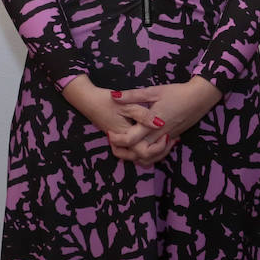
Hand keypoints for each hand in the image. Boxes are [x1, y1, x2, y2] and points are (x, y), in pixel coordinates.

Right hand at [62, 75, 176, 167]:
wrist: (88, 101)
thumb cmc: (106, 101)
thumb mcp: (127, 104)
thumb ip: (144, 115)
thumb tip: (161, 123)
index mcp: (127, 136)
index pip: (146, 152)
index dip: (160, 147)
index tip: (169, 136)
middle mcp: (123, 144)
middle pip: (144, 159)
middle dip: (159, 153)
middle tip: (172, 140)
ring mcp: (120, 143)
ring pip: (137, 158)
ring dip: (152, 153)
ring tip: (166, 142)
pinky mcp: (119, 139)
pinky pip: (132, 152)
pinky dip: (143, 149)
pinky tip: (152, 139)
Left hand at [111, 76, 222, 146]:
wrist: (199, 99)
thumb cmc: (176, 93)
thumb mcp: (153, 91)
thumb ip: (132, 95)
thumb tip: (113, 96)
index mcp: (151, 124)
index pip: (130, 139)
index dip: (117, 140)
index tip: (110, 133)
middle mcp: (158, 136)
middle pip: (138, 154)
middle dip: (124, 153)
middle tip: (114, 144)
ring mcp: (166, 140)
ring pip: (149, 158)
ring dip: (136, 156)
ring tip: (125, 147)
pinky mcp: (172, 140)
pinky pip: (158, 154)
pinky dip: (148, 155)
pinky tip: (142, 146)